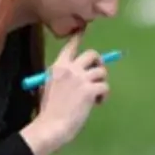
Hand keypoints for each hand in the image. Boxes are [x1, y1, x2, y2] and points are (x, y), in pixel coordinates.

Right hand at [33, 32, 110, 147]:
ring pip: (102, 71)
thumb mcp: (50, 87)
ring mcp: (81, 78)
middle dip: (99, 62)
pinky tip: (97, 103)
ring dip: (102, 82)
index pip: (70, 46)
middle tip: (99, 74)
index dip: (78, 36)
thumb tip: (80, 74)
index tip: (84, 29)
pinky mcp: (90, 89)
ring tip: (96, 96)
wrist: (51, 126)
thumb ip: (62, 77)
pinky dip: (104, 95)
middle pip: (92, 54)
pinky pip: (105, 86)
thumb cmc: (49, 111)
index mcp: (58, 67)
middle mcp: (70, 68)